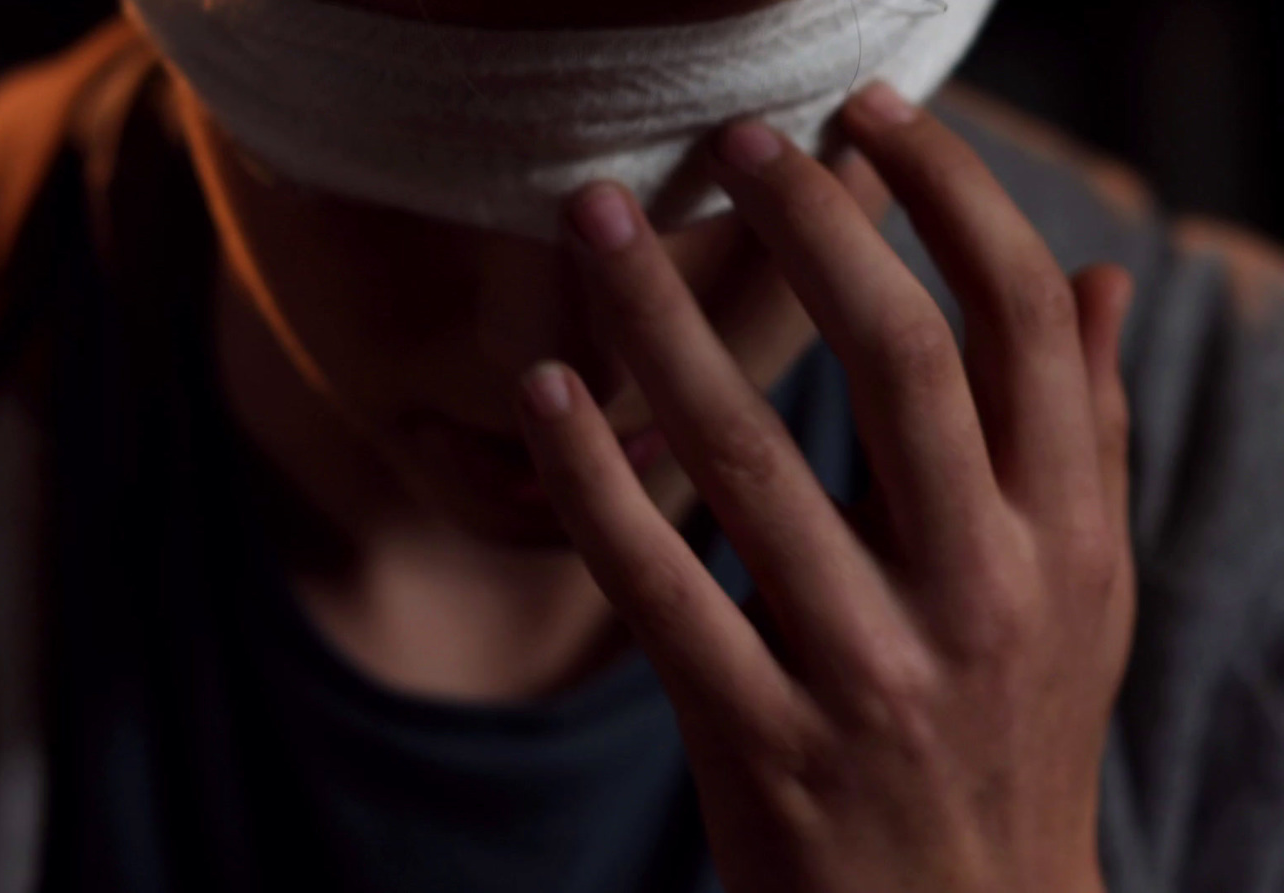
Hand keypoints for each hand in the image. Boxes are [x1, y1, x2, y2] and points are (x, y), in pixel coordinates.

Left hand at [512, 82, 1135, 892]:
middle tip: (734, 139)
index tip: (869, 121)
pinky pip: (658, 585)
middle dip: (811, 225)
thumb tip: (1104, 279)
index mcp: (1067, 540)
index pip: (1023, 327)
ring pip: (754, 455)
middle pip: (899, 359)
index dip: (952, 199)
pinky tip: (546, 393)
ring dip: (662, 320)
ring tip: (599, 221)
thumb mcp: (1085, 596)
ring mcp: (870, 672)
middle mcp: (984, 592)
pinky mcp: (761, 742)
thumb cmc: (1011, 736)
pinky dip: (594, 479)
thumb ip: (1085, 435)